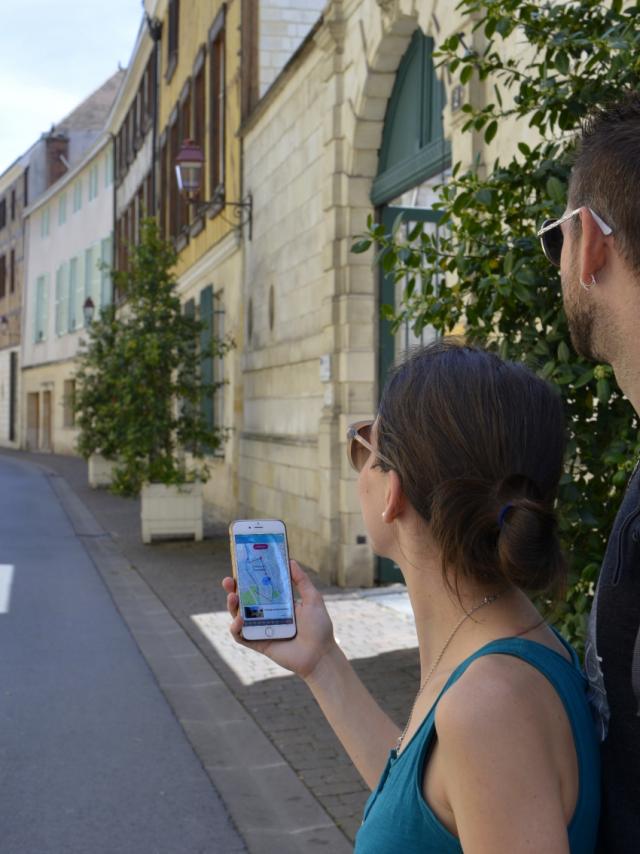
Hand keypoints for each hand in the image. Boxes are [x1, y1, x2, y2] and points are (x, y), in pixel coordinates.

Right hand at [222, 559, 336, 679]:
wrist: (320, 654)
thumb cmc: (319, 627)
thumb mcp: (312, 599)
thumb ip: (301, 581)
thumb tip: (291, 561)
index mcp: (278, 603)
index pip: (258, 588)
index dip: (247, 578)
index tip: (240, 567)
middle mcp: (267, 615)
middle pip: (244, 600)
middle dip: (233, 590)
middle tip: (228, 581)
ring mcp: (261, 629)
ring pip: (238, 616)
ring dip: (232, 607)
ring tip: (232, 597)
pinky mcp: (258, 643)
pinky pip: (241, 636)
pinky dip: (235, 628)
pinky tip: (240, 620)